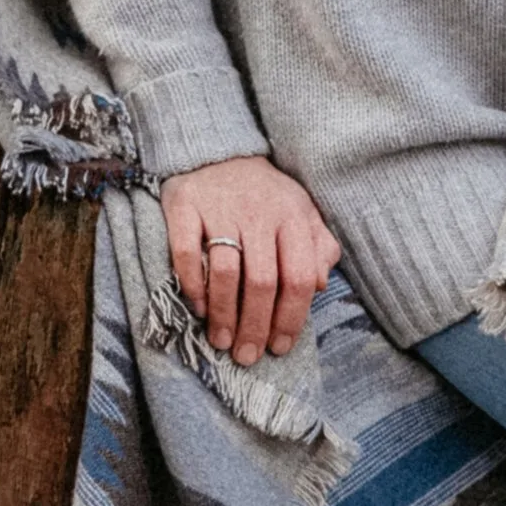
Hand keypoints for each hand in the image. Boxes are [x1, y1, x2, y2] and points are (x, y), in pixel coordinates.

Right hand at [162, 156, 340, 365]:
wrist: (218, 149)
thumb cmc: (265, 193)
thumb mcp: (301, 212)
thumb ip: (318, 245)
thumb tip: (320, 284)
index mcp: (293, 217)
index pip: (298, 276)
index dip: (291, 318)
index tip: (280, 347)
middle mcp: (260, 213)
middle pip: (262, 281)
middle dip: (255, 327)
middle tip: (246, 356)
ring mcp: (221, 208)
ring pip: (227, 272)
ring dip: (225, 314)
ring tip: (221, 341)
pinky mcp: (185, 206)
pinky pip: (187, 252)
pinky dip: (194, 285)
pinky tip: (199, 307)